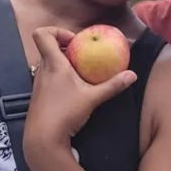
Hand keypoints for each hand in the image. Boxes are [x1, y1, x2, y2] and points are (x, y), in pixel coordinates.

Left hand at [22, 27, 136, 154]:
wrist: (43, 139)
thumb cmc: (65, 114)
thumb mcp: (93, 98)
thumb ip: (112, 86)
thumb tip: (132, 75)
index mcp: (53, 64)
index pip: (42, 34)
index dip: (56, 31)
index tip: (74, 41)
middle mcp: (42, 70)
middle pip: (48, 48)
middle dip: (65, 49)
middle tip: (83, 57)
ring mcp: (38, 84)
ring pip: (48, 64)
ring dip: (62, 65)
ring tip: (80, 75)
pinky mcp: (38, 96)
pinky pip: (47, 79)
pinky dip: (59, 79)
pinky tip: (72, 92)